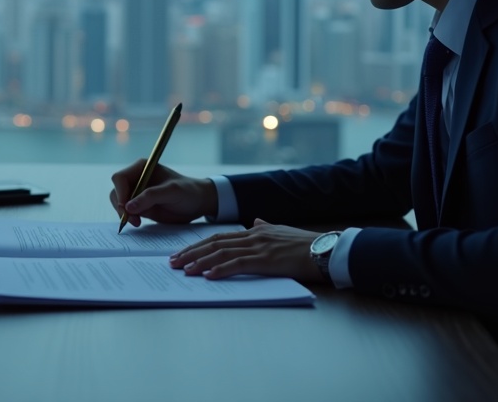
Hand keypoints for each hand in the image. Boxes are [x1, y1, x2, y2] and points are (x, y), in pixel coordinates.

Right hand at [109, 160, 216, 226]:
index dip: (120, 192)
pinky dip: (129, 218)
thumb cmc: (188, 191)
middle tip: (132, 219)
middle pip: (117, 192)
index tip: (126, 208)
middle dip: (121, 206)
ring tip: (137, 222)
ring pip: (119, 203)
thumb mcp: (172, 192)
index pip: (120, 178)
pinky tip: (138, 223)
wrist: (198, 203)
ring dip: (124, 214)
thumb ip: (150, 197)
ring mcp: (137, 193)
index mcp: (142, 168)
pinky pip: (127, 212)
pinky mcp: (140, 206)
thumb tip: (128, 207)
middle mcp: (136, 179)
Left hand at [168, 220, 321, 282]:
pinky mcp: (266, 260)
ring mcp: (259, 248)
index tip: (182, 253)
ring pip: (222, 253)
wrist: (324, 250)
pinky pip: (238, 265)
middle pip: (214, 243)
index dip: (198, 245)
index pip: (219, 237)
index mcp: (254, 231)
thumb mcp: (281, 231)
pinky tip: (208, 276)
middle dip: (191, 253)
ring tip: (185, 270)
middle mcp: (253, 236)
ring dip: (200, 262)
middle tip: (173, 262)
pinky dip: (221, 270)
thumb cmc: (305, 244)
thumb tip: (255, 222)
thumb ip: (265, 227)